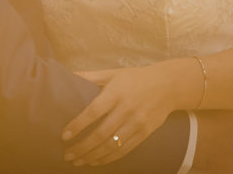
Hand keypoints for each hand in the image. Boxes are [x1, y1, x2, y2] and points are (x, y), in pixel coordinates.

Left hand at [61, 63, 181, 165]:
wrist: (168, 86)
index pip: (93, 111)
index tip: (64, 135)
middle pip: (101, 133)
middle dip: (82, 147)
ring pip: (112, 145)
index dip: (78, 125)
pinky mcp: (145, 133)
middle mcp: (126, 109)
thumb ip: (91, 76)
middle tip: (67, 154)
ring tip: (78, 161)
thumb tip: (68, 76)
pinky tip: (96, 161)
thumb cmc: (135, 78)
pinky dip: (108, 158)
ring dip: (92, 156)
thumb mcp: (113, 73)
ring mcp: (137, 123)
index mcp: (116, 92)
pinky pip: (124, 150)